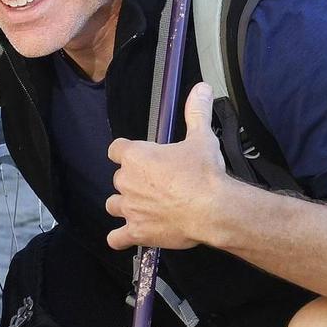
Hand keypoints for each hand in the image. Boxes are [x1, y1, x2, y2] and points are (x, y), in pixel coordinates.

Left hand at [106, 83, 229, 251]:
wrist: (212, 209)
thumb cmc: (204, 172)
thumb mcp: (201, 138)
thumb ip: (197, 112)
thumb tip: (202, 88)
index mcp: (136, 156)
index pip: (116, 149)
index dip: (126, 152)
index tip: (139, 156)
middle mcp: (126, 181)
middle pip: (119, 178)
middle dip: (133, 181)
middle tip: (156, 184)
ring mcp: (129, 208)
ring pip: (113, 205)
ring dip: (124, 206)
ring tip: (143, 207)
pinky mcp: (135, 232)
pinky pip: (116, 238)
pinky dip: (120, 237)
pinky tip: (127, 235)